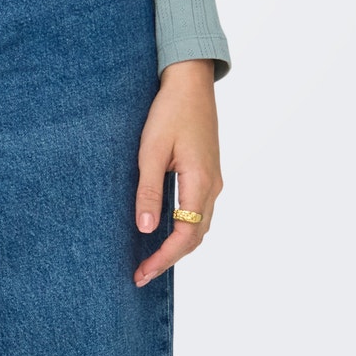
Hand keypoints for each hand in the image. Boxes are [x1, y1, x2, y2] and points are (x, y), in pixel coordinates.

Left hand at [133, 58, 221, 286]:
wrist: (191, 82)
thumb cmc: (170, 111)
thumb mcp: (151, 150)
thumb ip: (149, 191)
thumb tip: (146, 230)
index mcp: (201, 183)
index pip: (186, 236)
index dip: (164, 258)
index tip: (142, 273)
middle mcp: (213, 186)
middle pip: (195, 237)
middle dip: (169, 258)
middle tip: (141, 273)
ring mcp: (213, 180)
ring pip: (199, 225)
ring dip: (177, 245)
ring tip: (150, 258)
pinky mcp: (208, 172)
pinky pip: (198, 210)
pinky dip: (183, 227)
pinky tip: (164, 228)